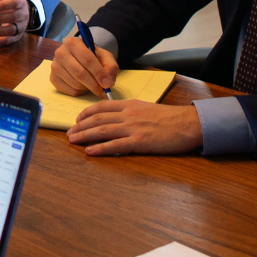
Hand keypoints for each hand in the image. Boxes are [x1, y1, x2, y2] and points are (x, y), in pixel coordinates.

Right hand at [51, 34, 117, 95]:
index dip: (99, 73)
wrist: (79, 57)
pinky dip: (81, 92)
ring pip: (76, 84)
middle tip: (104, 91)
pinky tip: (84, 85)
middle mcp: (60, 53)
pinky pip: (70, 91)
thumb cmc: (93, 56)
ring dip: (88, 88)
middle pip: (80, 73)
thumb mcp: (105, 57)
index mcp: (73, 43)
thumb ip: (110, 67)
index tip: (108, 84)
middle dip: (94, 84)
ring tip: (93, 83)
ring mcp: (54, 66)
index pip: (87, 60)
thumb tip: (108, 82)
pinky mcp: (53, 78)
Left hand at [67, 99, 202, 154]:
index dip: (87, 113)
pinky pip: (115, 145)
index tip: (77, 119)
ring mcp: (133, 128)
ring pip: (102, 130)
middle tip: (68, 133)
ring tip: (72, 140)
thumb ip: (133, 112)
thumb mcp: (148, 109)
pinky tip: (89, 151)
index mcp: (130, 105)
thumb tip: (119, 118)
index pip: (102, 107)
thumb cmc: (171, 119)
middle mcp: (128, 115)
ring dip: (84, 136)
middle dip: (80, 126)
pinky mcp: (139, 141)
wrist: (188, 124)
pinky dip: (100, 148)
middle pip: (98, 119)